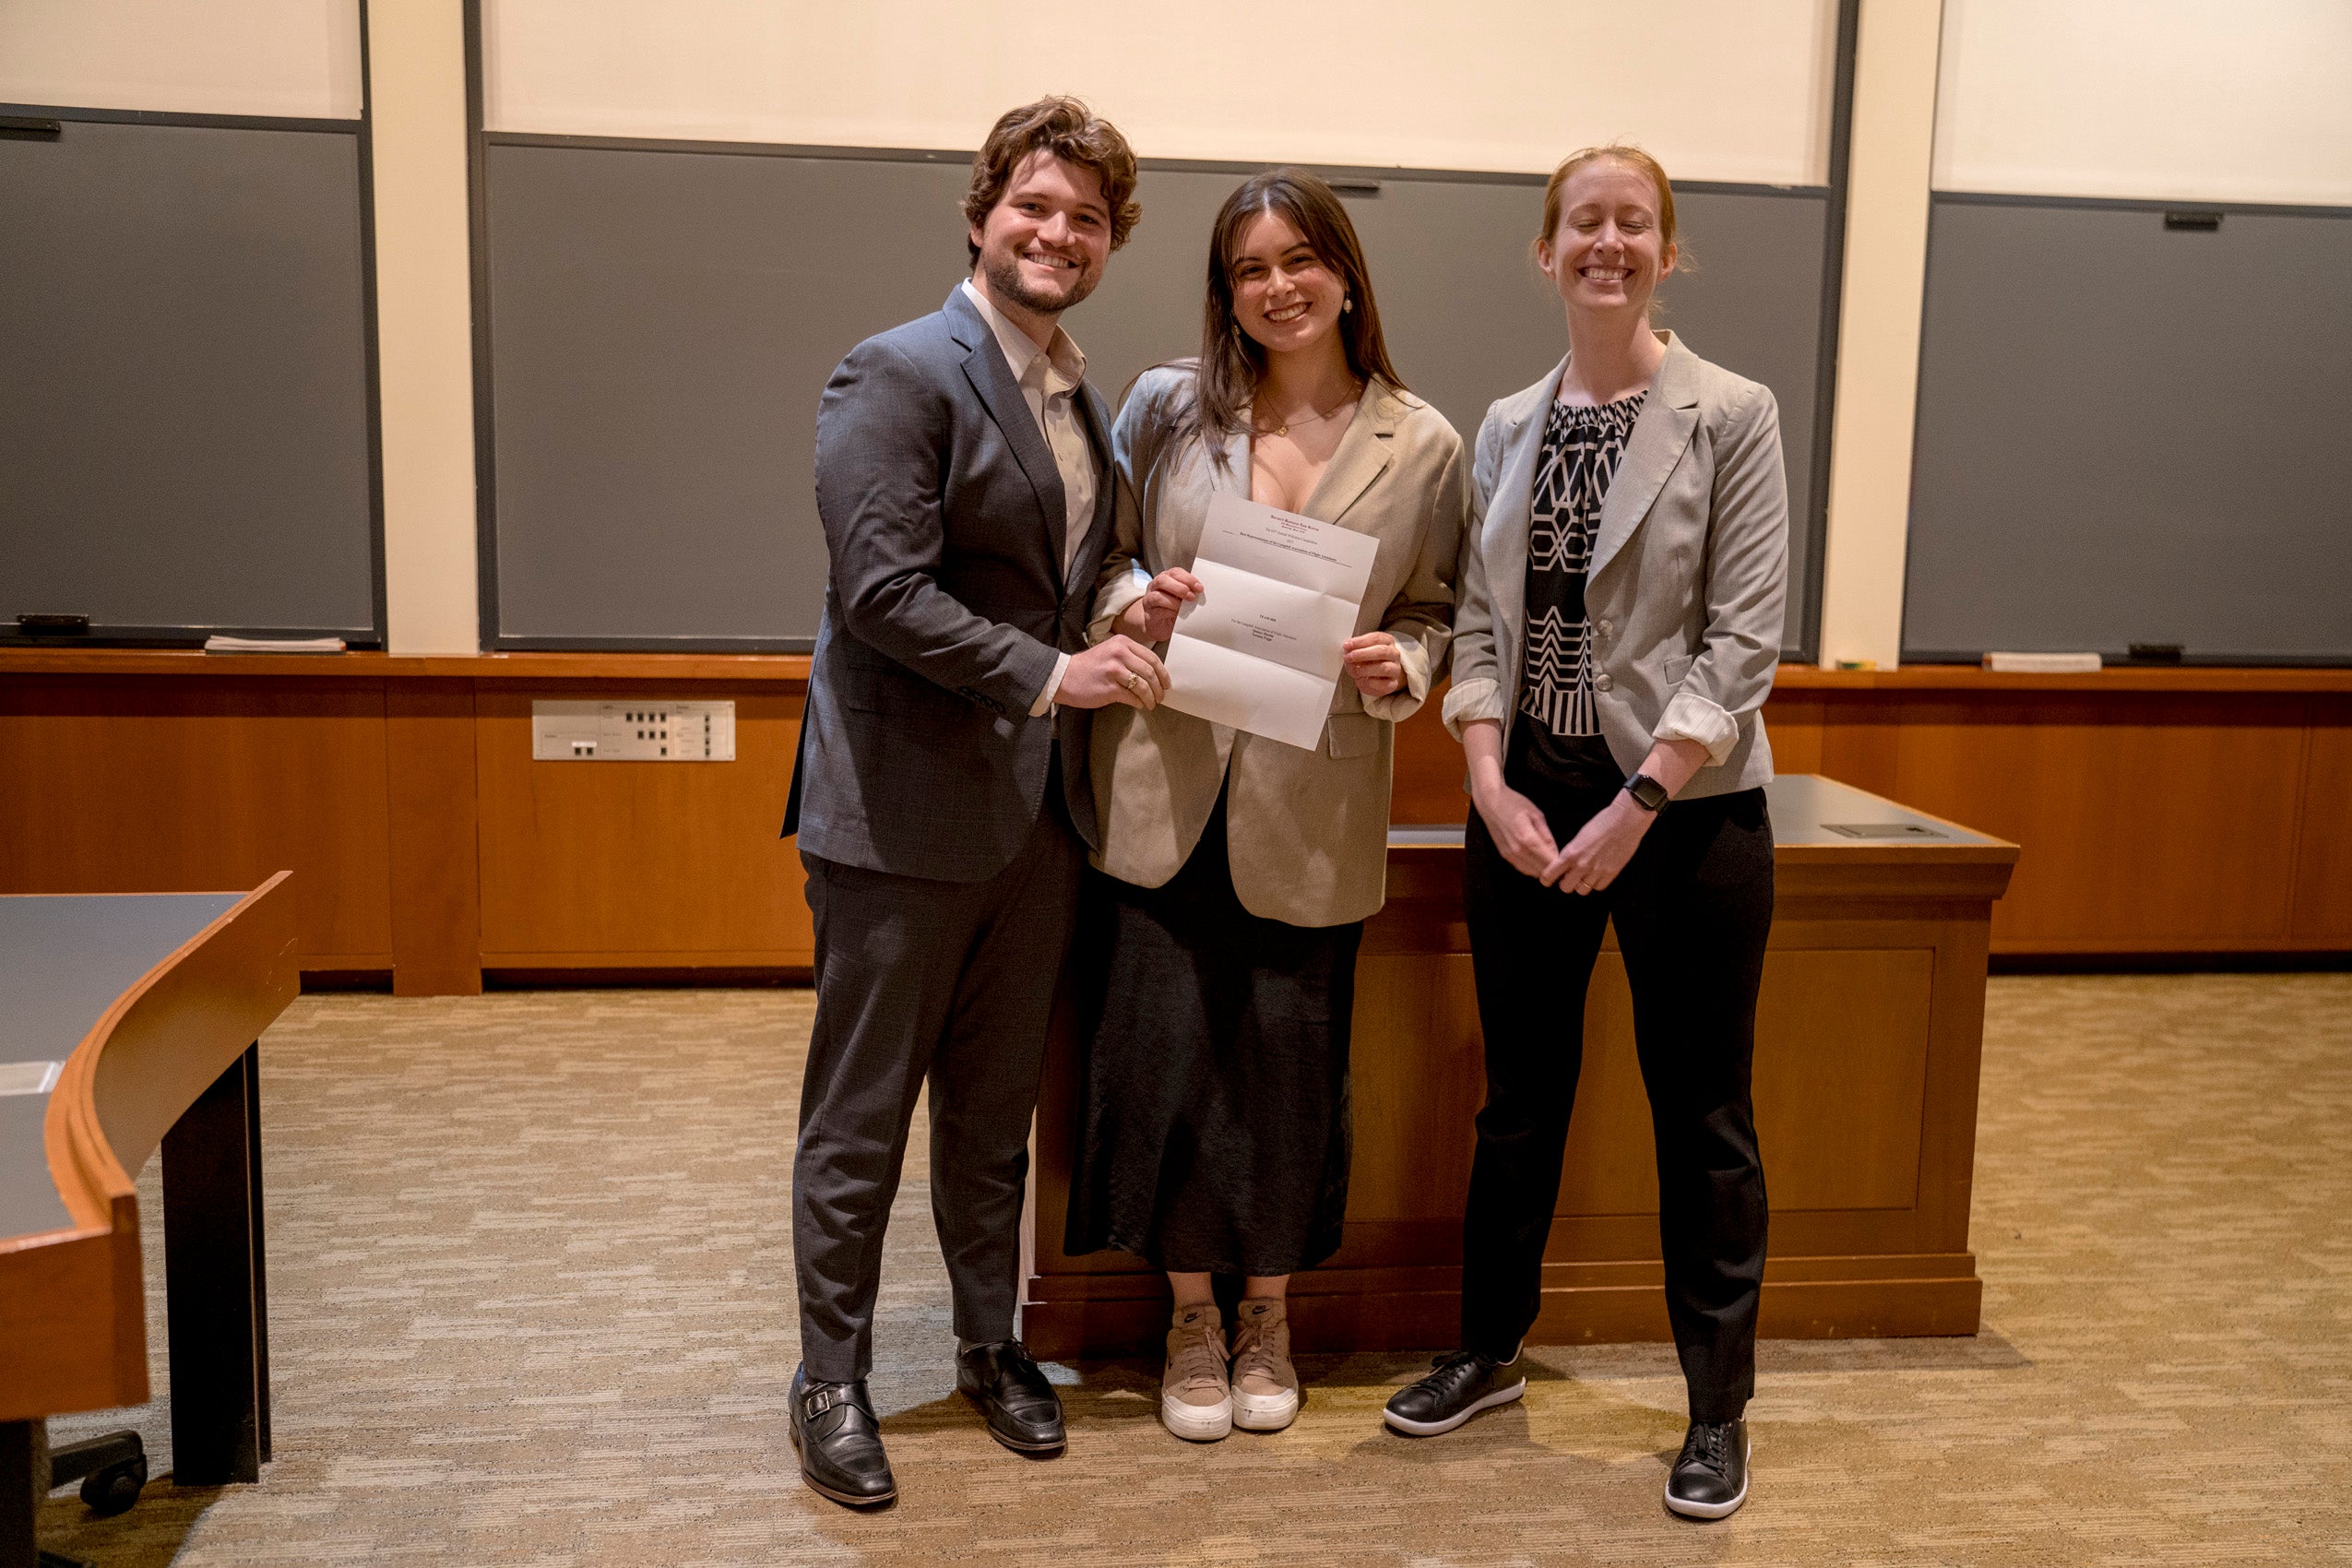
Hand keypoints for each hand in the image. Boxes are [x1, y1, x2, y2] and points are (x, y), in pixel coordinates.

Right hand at [1054, 635, 1168, 710]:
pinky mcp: (1109, 687)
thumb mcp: (1110, 651)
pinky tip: (1139, 705)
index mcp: (1122, 643)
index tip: (1166, 683)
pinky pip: (1132, 697)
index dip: (1163, 673)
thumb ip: (1130, 657)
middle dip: (1159, 688)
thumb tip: (1153, 673)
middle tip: (1161, 697)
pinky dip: (1139, 703)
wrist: (1064, 676)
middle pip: (1150, 672)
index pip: (1152, 658)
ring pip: (1144, 686)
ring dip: (1151, 698)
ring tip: (1152, 704)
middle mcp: (1119, 653)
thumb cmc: (1089, 667)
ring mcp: (1114, 670)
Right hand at [1115, 568, 1202, 643]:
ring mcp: (1149, 600)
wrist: (1161, 627)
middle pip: (1163, 580)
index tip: (1199, 588)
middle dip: (1179, 587)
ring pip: (1157, 596)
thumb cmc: (1174, 610)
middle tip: (1192, 597)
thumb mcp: (1183, 598)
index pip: (1175, 572)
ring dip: (1174, 601)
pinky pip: (1157, 611)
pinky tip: (1176, 614)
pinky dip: (1169, 612)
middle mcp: (1154, 587)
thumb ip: (1189, 592)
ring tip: (1184, 607)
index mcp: (1165, 579)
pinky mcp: (1148, 614)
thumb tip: (1201, 592)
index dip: (1188, 578)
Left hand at [1342, 631, 1405, 698]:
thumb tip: (1347, 650)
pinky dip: (1372, 682)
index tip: (1347, 645)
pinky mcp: (1393, 684)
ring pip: (1384, 668)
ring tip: (1357, 670)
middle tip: (1349, 657)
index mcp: (1386, 641)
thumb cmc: (1366, 663)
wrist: (1372, 681)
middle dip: (1363, 654)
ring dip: (1367, 669)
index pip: (1376, 638)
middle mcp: (1393, 654)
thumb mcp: (1357, 654)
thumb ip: (1352, 651)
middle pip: (1382, 651)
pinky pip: (1384, 683)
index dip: (1360, 641)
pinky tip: (1366, 680)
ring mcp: (1395, 669)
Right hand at [1472, 777, 1558, 877]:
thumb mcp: (1537, 815)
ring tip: (1549, 859)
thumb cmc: (1516, 804)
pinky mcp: (1504, 855)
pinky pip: (1522, 868)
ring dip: (1541, 869)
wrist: (1491, 803)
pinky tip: (1537, 858)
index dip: (1560, 864)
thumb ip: (1546, 836)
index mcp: (1528, 839)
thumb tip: (1556, 853)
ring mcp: (1509, 855)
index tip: (1567, 860)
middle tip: (1561, 861)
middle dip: (1552, 868)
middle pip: (1541, 871)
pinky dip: (1532, 867)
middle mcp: (1517, 851)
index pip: (1549, 862)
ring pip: (1531, 872)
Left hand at [1541, 791, 1654, 894]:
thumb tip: (1565, 866)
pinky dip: (1596, 883)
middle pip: (1565, 888)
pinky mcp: (1611, 874)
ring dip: (1582, 884)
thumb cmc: (1602, 822)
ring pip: (1582, 891)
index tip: (1548, 879)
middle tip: (1570, 876)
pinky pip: (1598, 888)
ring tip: (1586, 874)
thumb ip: (1571, 853)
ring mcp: (1597, 871)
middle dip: (1566, 883)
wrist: (1625, 821)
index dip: (1547, 879)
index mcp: (1570, 853)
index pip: (1550, 875)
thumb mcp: (1579, 836)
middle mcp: (1581, 865)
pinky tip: (1598, 874)